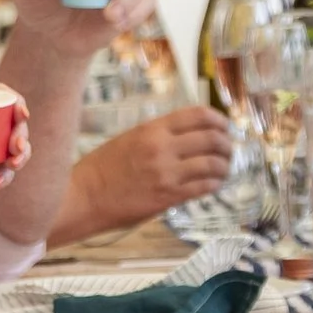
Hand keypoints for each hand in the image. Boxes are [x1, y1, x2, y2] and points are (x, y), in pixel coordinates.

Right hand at [66, 108, 235, 234]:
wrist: (83, 197)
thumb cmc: (102, 168)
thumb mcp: (129, 139)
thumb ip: (159, 135)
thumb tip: (189, 136)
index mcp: (152, 129)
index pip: (198, 115)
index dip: (218, 119)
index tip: (225, 125)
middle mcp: (162, 148)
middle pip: (211, 138)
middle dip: (226, 144)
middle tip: (229, 149)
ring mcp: (167, 173)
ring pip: (212, 164)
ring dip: (224, 166)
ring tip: (224, 169)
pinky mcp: (168, 197)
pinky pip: (203, 187)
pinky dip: (215, 184)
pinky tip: (214, 184)